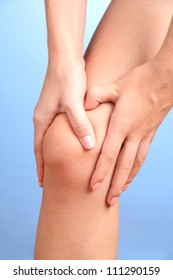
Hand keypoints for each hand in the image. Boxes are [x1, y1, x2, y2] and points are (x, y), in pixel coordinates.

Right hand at [33, 60, 94, 185]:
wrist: (66, 57)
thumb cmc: (67, 78)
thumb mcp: (74, 103)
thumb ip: (80, 125)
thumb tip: (88, 147)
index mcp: (42, 120)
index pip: (38, 149)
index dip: (41, 167)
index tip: (43, 183)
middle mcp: (44, 117)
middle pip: (42, 146)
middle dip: (46, 163)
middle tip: (52, 179)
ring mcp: (51, 112)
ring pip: (51, 138)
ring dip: (53, 151)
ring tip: (60, 165)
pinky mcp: (59, 106)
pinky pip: (59, 129)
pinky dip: (62, 140)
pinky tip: (70, 143)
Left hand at [85, 58, 172, 205]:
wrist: (166, 78)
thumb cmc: (140, 80)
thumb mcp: (115, 86)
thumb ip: (96, 96)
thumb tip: (83, 105)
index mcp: (121, 125)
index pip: (108, 154)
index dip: (100, 172)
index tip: (92, 186)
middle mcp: (133, 134)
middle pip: (123, 166)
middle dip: (115, 185)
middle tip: (108, 202)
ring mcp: (144, 135)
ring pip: (135, 164)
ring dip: (127, 180)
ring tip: (120, 193)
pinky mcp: (150, 133)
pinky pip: (143, 155)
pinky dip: (136, 168)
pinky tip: (132, 173)